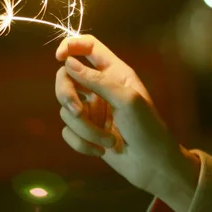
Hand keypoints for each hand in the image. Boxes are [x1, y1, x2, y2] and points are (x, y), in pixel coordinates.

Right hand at [55, 35, 199, 211]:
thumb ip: (97, 80)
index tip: (60, 58)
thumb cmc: (147, 129)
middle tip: (78, 112)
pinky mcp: (85, 132)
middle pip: (65, 78)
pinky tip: (100, 152)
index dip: (71, 45)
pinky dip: (81, 143)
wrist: (152, 166)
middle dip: (67, 96)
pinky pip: (67, 132)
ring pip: (65, 110)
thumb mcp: (126, 100)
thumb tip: (67, 64)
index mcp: (114, 72)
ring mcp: (91, 110)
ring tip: (107, 142)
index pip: (88, 46)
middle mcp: (99, 88)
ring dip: (85, 129)